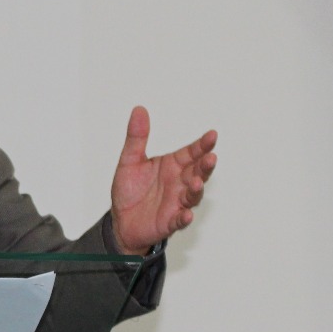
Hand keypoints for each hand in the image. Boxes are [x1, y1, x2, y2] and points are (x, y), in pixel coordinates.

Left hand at [109, 106, 216, 254]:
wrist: (121, 221)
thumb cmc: (129, 191)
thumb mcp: (129, 161)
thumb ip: (136, 137)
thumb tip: (139, 110)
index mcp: (172, 165)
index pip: (191, 152)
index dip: (202, 145)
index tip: (212, 135)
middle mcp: (179, 183)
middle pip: (197, 172)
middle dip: (205, 166)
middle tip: (210, 157)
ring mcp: (177, 202)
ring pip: (192, 195)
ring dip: (196, 189)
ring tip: (195, 183)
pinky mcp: (169, 221)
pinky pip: (179, 220)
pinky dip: (184, 218)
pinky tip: (186, 215)